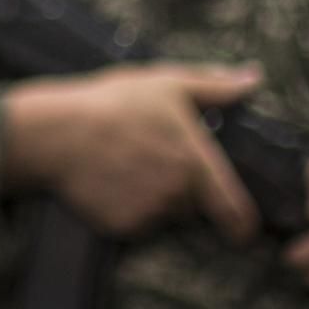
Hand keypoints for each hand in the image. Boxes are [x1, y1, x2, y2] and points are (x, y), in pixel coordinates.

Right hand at [1, 63, 263, 243]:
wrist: (56, 133)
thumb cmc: (112, 104)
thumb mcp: (166, 83)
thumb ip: (215, 86)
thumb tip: (252, 78)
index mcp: (195, 164)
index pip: (234, 210)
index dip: (243, 224)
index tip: (243, 230)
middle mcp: (177, 195)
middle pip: (191, 203)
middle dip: (180, 189)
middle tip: (150, 159)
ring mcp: (148, 213)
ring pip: (162, 212)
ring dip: (153, 197)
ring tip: (124, 164)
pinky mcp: (120, 225)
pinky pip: (133, 221)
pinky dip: (125, 206)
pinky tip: (108, 180)